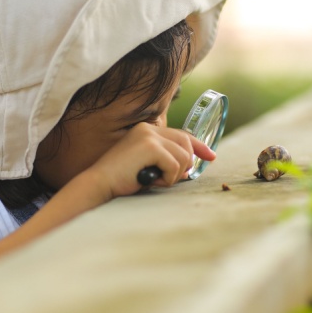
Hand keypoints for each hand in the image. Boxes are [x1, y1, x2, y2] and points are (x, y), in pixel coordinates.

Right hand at [82, 123, 215, 198]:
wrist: (100, 184)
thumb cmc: (122, 179)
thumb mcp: (147, 164)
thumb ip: (165, 158)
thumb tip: (190, 164)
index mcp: (146, 129)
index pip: (181, 134)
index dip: (199, 145)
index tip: (211, 156)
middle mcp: (148, 128)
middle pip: (186, 143)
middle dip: (185, 164)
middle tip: (173, 177)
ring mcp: (149, 136)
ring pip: (183, 156)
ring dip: (173, 174)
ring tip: (154, 179)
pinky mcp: (150, 147)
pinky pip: (174, 165)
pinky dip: (167, 178)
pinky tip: (150, 180)